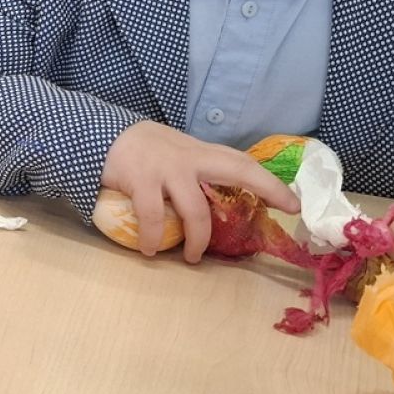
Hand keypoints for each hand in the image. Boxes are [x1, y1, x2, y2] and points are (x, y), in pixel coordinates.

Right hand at [100, 121, 298, 261]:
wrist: (100, 135)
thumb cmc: (141, 150)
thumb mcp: (174, 152)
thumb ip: (195, 170)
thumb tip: (218, 199)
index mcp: (199, 153)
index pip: (242, 163)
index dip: (270, 183)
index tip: (294, 203)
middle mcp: (189, 158)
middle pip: (238, 170)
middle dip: (266, 189)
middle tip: (285, 213)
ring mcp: (166, 169)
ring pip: (195, 210)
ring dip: (196, 241)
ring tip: (191, 258)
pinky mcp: (141, 181)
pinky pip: (154, 218)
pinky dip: (154, 239)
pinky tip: (151, 249)